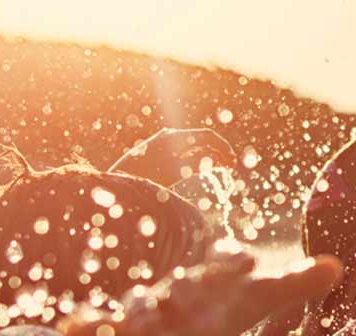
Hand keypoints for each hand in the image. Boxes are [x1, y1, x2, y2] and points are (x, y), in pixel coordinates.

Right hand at [61, 253, 342, 335]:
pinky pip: (102, 324)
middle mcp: (182, 287)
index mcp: (215, 278)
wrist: (173, 322)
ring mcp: (150, 306)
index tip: (245, 263)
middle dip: (186, 291)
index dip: (234, 263)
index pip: (227, 264)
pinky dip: (87, 325)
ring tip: (136, 319)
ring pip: (143, 305)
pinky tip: (69, 328)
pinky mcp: (123, 327)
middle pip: (184, 286)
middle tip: (188, 294)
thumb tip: (338, 265)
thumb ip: (295, 282)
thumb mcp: (257, 300)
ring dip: (140, 311)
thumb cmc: (222, 307)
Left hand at [108, 128, 237, 185]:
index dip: (224, 149)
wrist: (122, 177)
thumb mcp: (177, 170)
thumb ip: (198, 163)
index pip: (208, 137)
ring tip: (222, 169)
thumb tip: (218, 160)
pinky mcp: (165, 151)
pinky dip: (200, 158)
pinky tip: (207, 169)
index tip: (233, 163)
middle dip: (220, 153)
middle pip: (204, 140)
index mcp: (176, 137)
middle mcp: (173, 136)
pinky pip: (189, 151)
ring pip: (198, 146)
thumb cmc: (148, 176)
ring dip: (211, 156)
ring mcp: (169, 142)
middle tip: (231, 168)